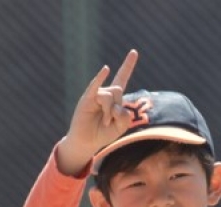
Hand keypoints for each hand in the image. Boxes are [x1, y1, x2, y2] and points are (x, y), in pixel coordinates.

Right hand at [57, 49, 138, 175]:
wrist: (87, 141)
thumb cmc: (103, 133)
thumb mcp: (120, 127)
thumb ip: (125, 117)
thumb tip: (117, 105)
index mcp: (115, 98)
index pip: (122, 78)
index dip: (128, 66)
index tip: (134, 52)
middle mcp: (105, 93)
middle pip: (119, 90)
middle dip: (117, 108)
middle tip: (110, 121)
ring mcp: (95, 95)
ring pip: (109, 96)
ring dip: (108, 113)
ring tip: (103, 122)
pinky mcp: (86, 99)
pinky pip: (96, 87)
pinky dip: (100, 78)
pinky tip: (106, 69)